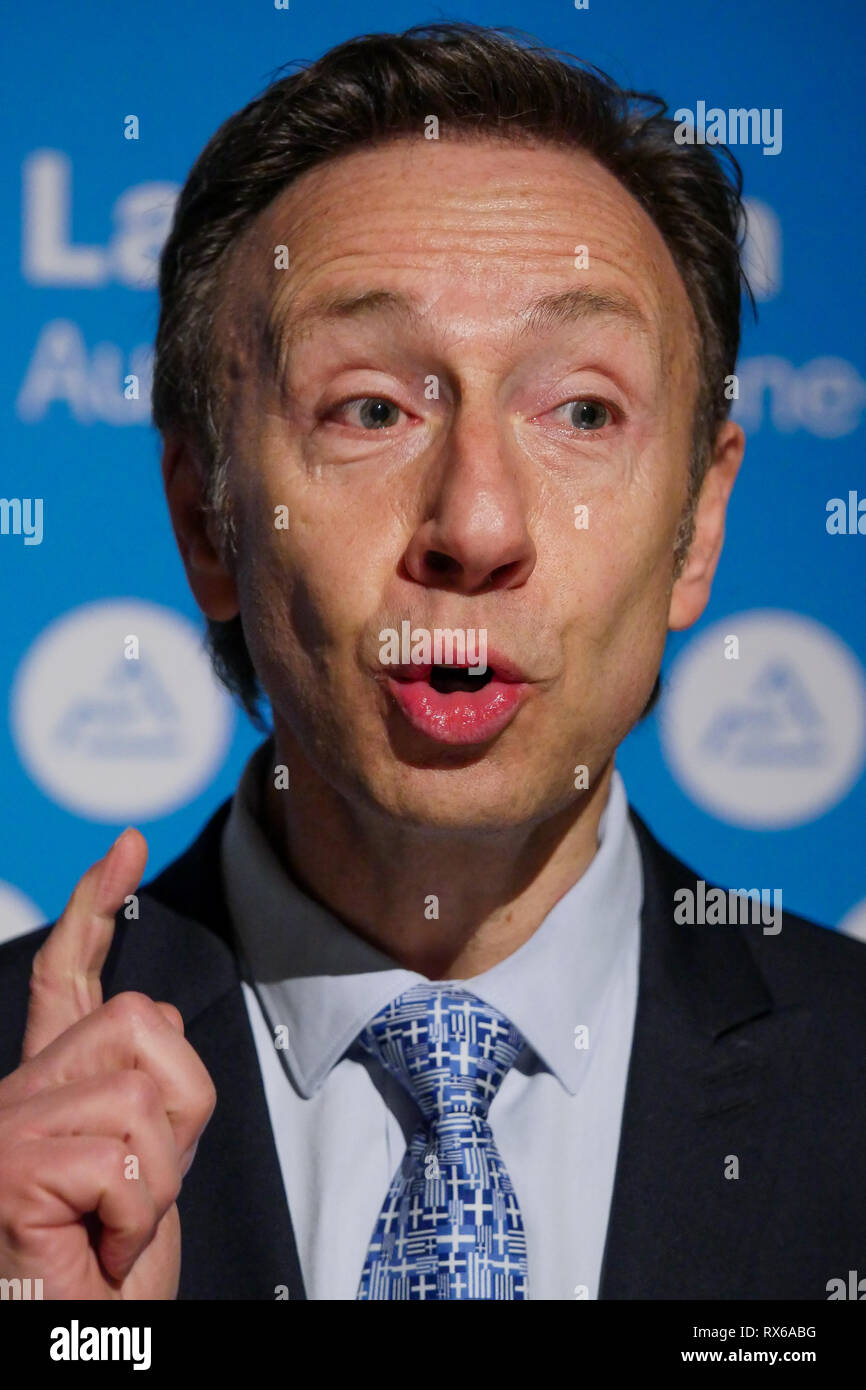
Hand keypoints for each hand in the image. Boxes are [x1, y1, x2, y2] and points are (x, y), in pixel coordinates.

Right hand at [0, 829, 215, 1298]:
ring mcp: (6, 1126)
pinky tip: (97, 1248)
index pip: (67, 976)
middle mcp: (15, 1094)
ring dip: (159, 1175)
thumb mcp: (144, 1168)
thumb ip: (141, 1091)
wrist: (78, 1343)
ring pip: (144, 1093)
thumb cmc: (102, 1280)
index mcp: (48, 1090)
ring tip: (114, 1226)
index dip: (96, 905)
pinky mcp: (11, 1165)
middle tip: (140, 1185)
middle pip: (141, 1022)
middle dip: (180, 1103)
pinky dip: (137, 1216)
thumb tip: (153, 1014)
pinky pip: (128, 1158)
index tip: (127, 846)